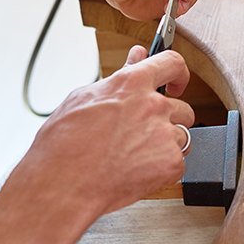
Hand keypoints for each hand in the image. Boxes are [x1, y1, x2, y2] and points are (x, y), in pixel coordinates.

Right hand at [5, 47, 193, 226]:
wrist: (62, 185)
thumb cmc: (63, 145)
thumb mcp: (84, 98)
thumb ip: (120, 77)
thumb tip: (136, 58)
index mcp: (132, 83)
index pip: (171, 63)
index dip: (177, 73)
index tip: (176, 82)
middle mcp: (153, 106)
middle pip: (181, 107)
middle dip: (166, 119)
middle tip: (142, 134)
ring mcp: (164, 135)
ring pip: (181, 136)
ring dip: (165, 144)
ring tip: (134, 156)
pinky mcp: (171, 163)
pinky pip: (178, 162)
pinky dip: (163, 169)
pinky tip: (137, 171)